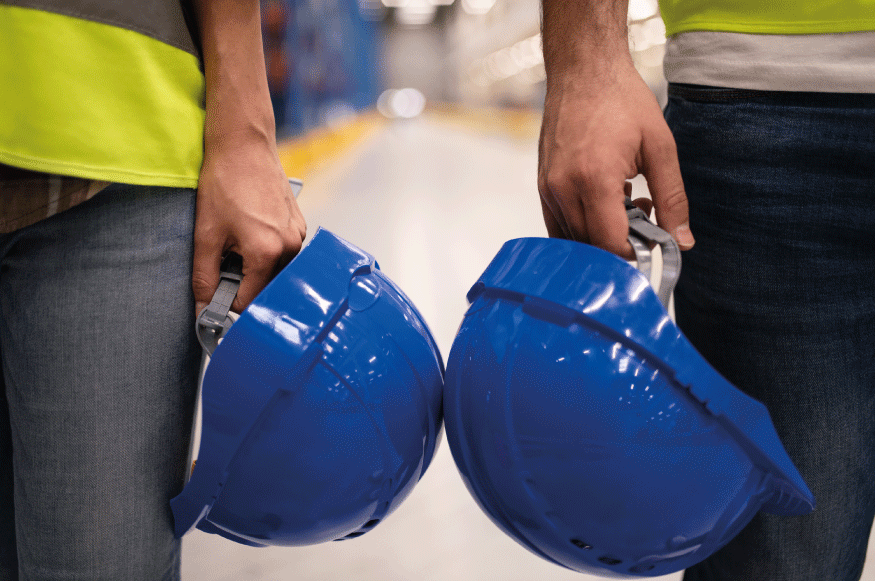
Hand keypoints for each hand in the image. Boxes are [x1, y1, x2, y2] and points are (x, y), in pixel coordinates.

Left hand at [192, 131, 306, 316]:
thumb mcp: (206, 234)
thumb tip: (203, 310)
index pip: (250, 300)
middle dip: (242, 282)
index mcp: (267, 252)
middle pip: (266, 286)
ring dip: (254, 265)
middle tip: (222, 261)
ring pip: (275, 269)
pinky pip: (283, 252)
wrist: (243, 145)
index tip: (214, 297)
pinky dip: (265, 250)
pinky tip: (250, 229)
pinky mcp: (300, 225)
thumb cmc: (224, 183)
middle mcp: (290, 247)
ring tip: (236, 239)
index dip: (228, 302)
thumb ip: (205, 277)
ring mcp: (299, 235)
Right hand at [538, 60, 693, 257]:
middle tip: (645, 212)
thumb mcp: (659, 147)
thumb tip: (682, 241)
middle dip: (621, 243)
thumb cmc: (621, 100)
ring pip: (573, 239)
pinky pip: (559, 225)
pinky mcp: (541, 186)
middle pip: (590, 247)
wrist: (583, 71)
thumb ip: (673, 198)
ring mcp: (547, 189)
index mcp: (594, 179)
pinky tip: (604, 200)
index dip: (634, 253)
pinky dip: (584, 226)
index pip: (609, 244)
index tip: (654, 241)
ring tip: (626, 200)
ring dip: (602, 234)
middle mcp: (563, 188)